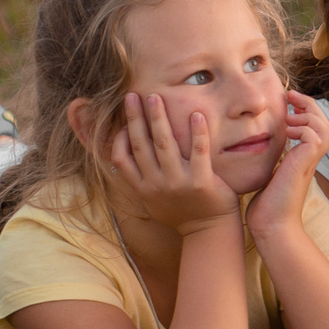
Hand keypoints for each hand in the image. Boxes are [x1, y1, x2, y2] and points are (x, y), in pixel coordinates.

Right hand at [107, 91, 241, 236]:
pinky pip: (199, 151)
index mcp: (143, 189)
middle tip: (133, 95)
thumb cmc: (182, 213)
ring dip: (158, 118)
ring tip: (155, 98)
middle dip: (135, 118)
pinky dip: (197, 132)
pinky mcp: (201, 182)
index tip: (123, 121)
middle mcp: (157, 185)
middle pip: (141, 145)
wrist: (209, 232)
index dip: (119, 138)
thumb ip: (141, 180)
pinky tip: (196, 114)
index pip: (121, 159)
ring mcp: (178, 183)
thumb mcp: (153, 200)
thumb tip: (125, 157)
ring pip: (164, 144)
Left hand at [246, 91, 328, 242]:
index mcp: (303, 159)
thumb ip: (271, 161)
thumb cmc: (267, 207)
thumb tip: (257, 149)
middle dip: (310, 105)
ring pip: (324, 127)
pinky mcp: (305, 164)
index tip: (288, 102)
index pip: (314, 128)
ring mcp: (310, 162)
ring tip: (289, 118)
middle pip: (324, 123)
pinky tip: (288, 133)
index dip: (305, 111)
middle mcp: (310, 159)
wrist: (272, 226)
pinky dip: (303, 128)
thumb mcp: (268, 175)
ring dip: (307, 116)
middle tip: (291, 96)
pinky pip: (314, 136)